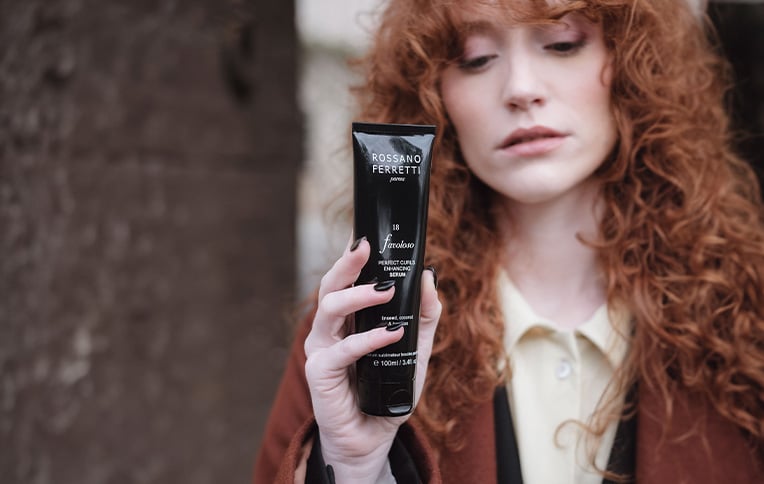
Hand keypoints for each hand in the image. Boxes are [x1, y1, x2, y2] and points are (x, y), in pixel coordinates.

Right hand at [303, 236, 440, 481]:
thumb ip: (422, 316)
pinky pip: (342, 349)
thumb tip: (429, 276)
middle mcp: (329, 329)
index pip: (346, 280)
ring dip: (358, 296)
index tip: (369, 235)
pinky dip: (368, 339)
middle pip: (330, 286)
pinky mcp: (320, 372)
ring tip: (385, 290)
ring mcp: (321, 349)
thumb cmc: (387, 389)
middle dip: (347, 263)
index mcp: (347, 319)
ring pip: (329, 309)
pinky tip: (390, 333)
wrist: (372, 435)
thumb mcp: (414, 349)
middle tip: (367, 247)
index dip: (353, 257)